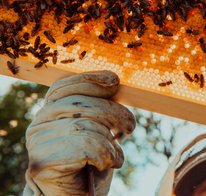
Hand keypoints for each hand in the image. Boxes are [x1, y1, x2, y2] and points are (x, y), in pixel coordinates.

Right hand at [24, 71, 135, 195]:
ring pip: (86, 126)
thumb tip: (112, 82)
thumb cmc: (90, 164)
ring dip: (109, 143)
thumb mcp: (97, 129)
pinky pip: (86, 146)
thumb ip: (96, 107)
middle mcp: (38, 124)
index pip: (64, 87)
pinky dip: (105, 155)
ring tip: (114, 156)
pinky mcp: (42, 162)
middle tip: (130, 127)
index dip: (90, 79)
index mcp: (48, 113)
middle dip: (112, 113)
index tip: (115, 80)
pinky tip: (106, 165)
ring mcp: (37, 143)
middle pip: (81, 104)